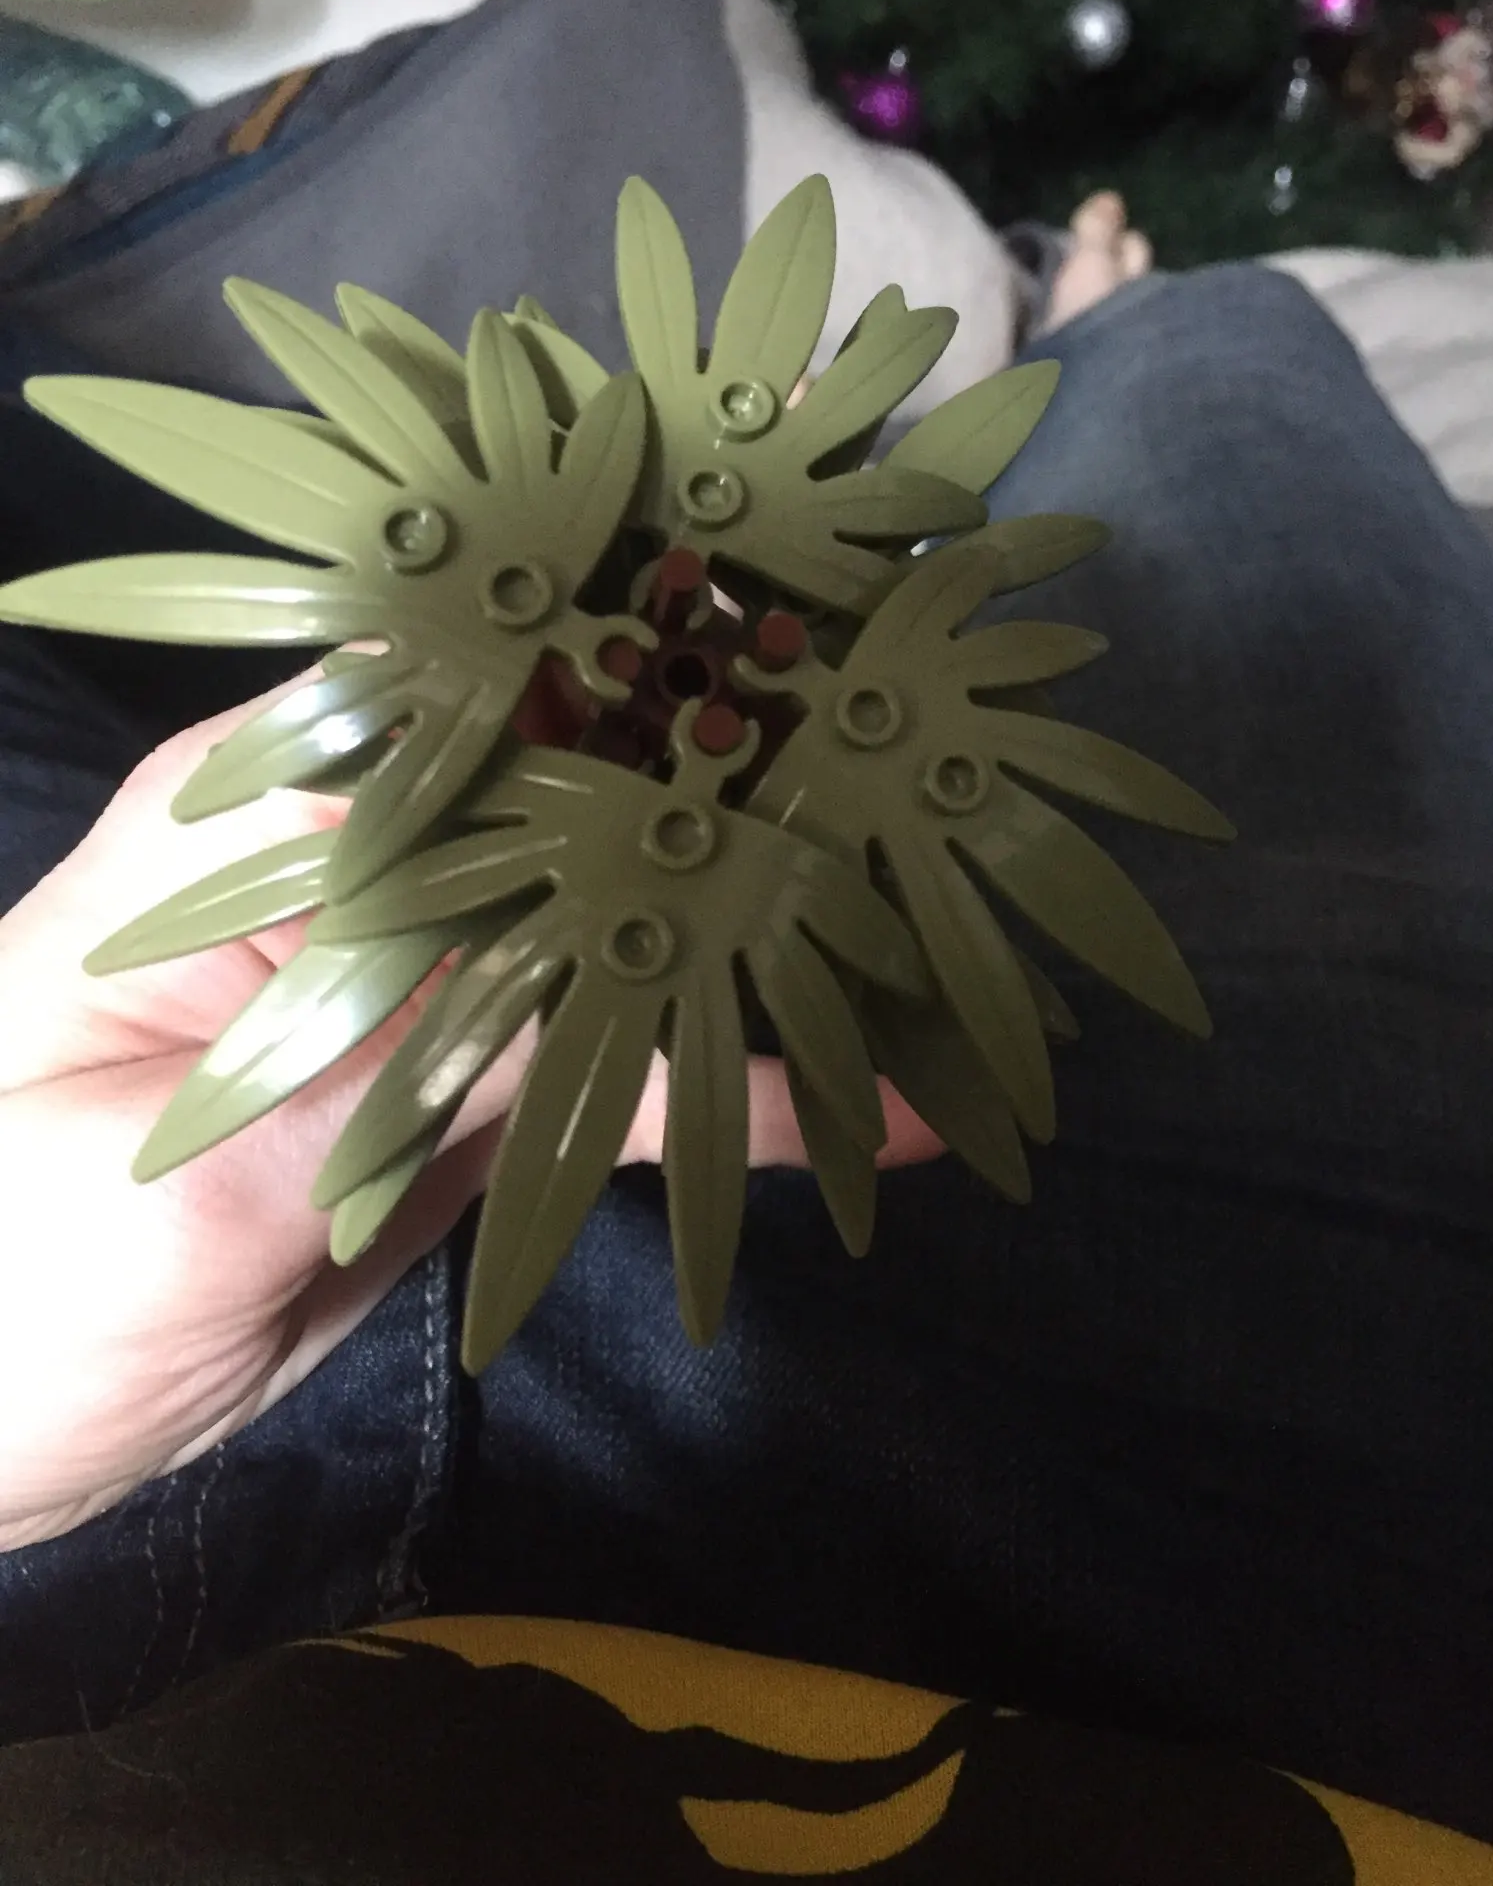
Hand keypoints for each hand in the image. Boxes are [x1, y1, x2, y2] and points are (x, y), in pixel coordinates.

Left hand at [0, 663, 941, 1551]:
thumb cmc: (0, 1288)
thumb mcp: (169, 1195)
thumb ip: (375, 1083)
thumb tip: (571, 985)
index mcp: (246, 823)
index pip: (445, 701)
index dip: (606, 673)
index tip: (768, 669)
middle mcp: (352, 872)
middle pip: (565, 807)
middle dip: (725, 807)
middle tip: (918, 805)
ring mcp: (423, 983)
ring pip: (614, 939)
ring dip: (759, 959)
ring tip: (933, 965)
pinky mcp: (465, 1094)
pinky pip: (615, 1079)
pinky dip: (728, 1098)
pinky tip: (865, 1118)